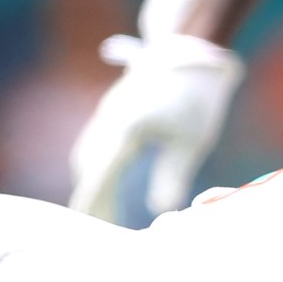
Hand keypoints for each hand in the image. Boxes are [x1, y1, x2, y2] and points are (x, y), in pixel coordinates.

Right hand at [69, 33, 246, 222]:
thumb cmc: (196, 96)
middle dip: (92, 198)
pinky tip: (108, 190)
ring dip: (93, 184)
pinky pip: (96, 147)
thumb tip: (160, 209)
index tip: (86, 224)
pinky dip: (98, 170)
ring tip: (105, 217)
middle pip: (89, 167)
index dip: (92, 199)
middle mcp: (109, 118)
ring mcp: (108, 114)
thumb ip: (172, 175)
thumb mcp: (191, 141)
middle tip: (102, 230)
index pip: (101, 171)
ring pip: (89, 156)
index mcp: (127, 125)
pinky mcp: (112, 113)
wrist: (190, 51)